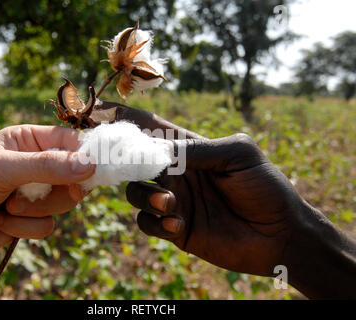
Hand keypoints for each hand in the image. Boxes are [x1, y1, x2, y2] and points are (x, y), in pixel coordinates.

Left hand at [0, 125, 94, 275]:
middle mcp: (32, 164)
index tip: (95, 168)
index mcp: (25, 140)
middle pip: (73, 174)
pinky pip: (48, 224)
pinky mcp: (29, 219)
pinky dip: (25, 227)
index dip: (85, 153)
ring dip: (37, 209)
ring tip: (9, 206)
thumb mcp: (1, 169)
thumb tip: (89, 165)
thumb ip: (46, 166)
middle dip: (58, 188)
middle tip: (54, 193)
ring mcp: (32, 193)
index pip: (68, 141)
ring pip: (63, 202)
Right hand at [98, 101, 355, 298]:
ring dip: (144, 197)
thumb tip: (156, 150)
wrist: (280, 234)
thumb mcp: (237, 154)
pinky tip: (177, 225)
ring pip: (134, 193)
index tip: (96, 109)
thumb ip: (196, 149)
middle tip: (121, 165)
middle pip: (132, 161)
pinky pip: (147, 223)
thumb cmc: (265, 186)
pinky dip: (154, 222)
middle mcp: (175, 173)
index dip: (123, 118)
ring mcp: (173, 200)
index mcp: (188, 148)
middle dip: (121, 162)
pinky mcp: (175, 228)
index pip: (149, 127)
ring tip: (170, 204)